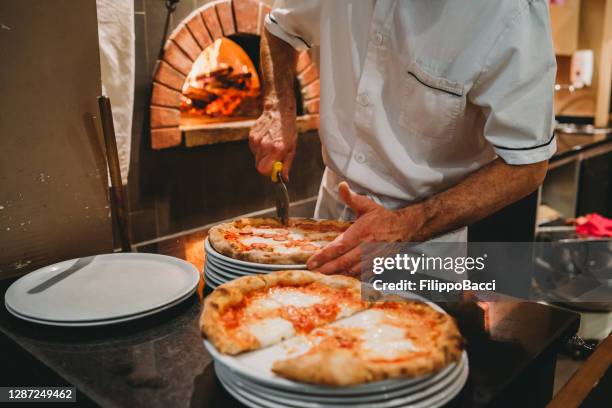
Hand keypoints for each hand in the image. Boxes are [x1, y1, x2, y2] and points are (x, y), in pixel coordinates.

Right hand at [248, 109, 295, 179]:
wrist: (278, 111)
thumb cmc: (288, 130)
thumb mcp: (292, 148)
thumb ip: (287, 164)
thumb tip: (284, 178)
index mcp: (276, 149)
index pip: (264, 170)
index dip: (268, 173)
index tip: (274, 170)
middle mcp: (264, 145)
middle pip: (259, 166)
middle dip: (266, 166)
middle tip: (274, 160)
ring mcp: (256, 140)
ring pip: (256, 158)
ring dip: (263, 156)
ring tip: (271, 145)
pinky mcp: (251, 136)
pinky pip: (254, 149)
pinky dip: (260, 148)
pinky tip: (266, 139)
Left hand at [306, 182, 427, 275]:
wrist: (404, 226)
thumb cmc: (382, 216)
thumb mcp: (366, 204)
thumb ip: (351, 197)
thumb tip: (341, 185)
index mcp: (362, 231)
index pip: (339, 246)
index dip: (324, 256)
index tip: (311, 262)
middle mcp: (368, 246)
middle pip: (344, 261)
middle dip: (327, 267)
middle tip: (315, 269)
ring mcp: (374, 257)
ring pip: (353, 270)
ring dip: (339, 272)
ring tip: (325, 271)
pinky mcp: (379, 264)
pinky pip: (363, 274)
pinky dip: (352, 276)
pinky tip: (343, 273)